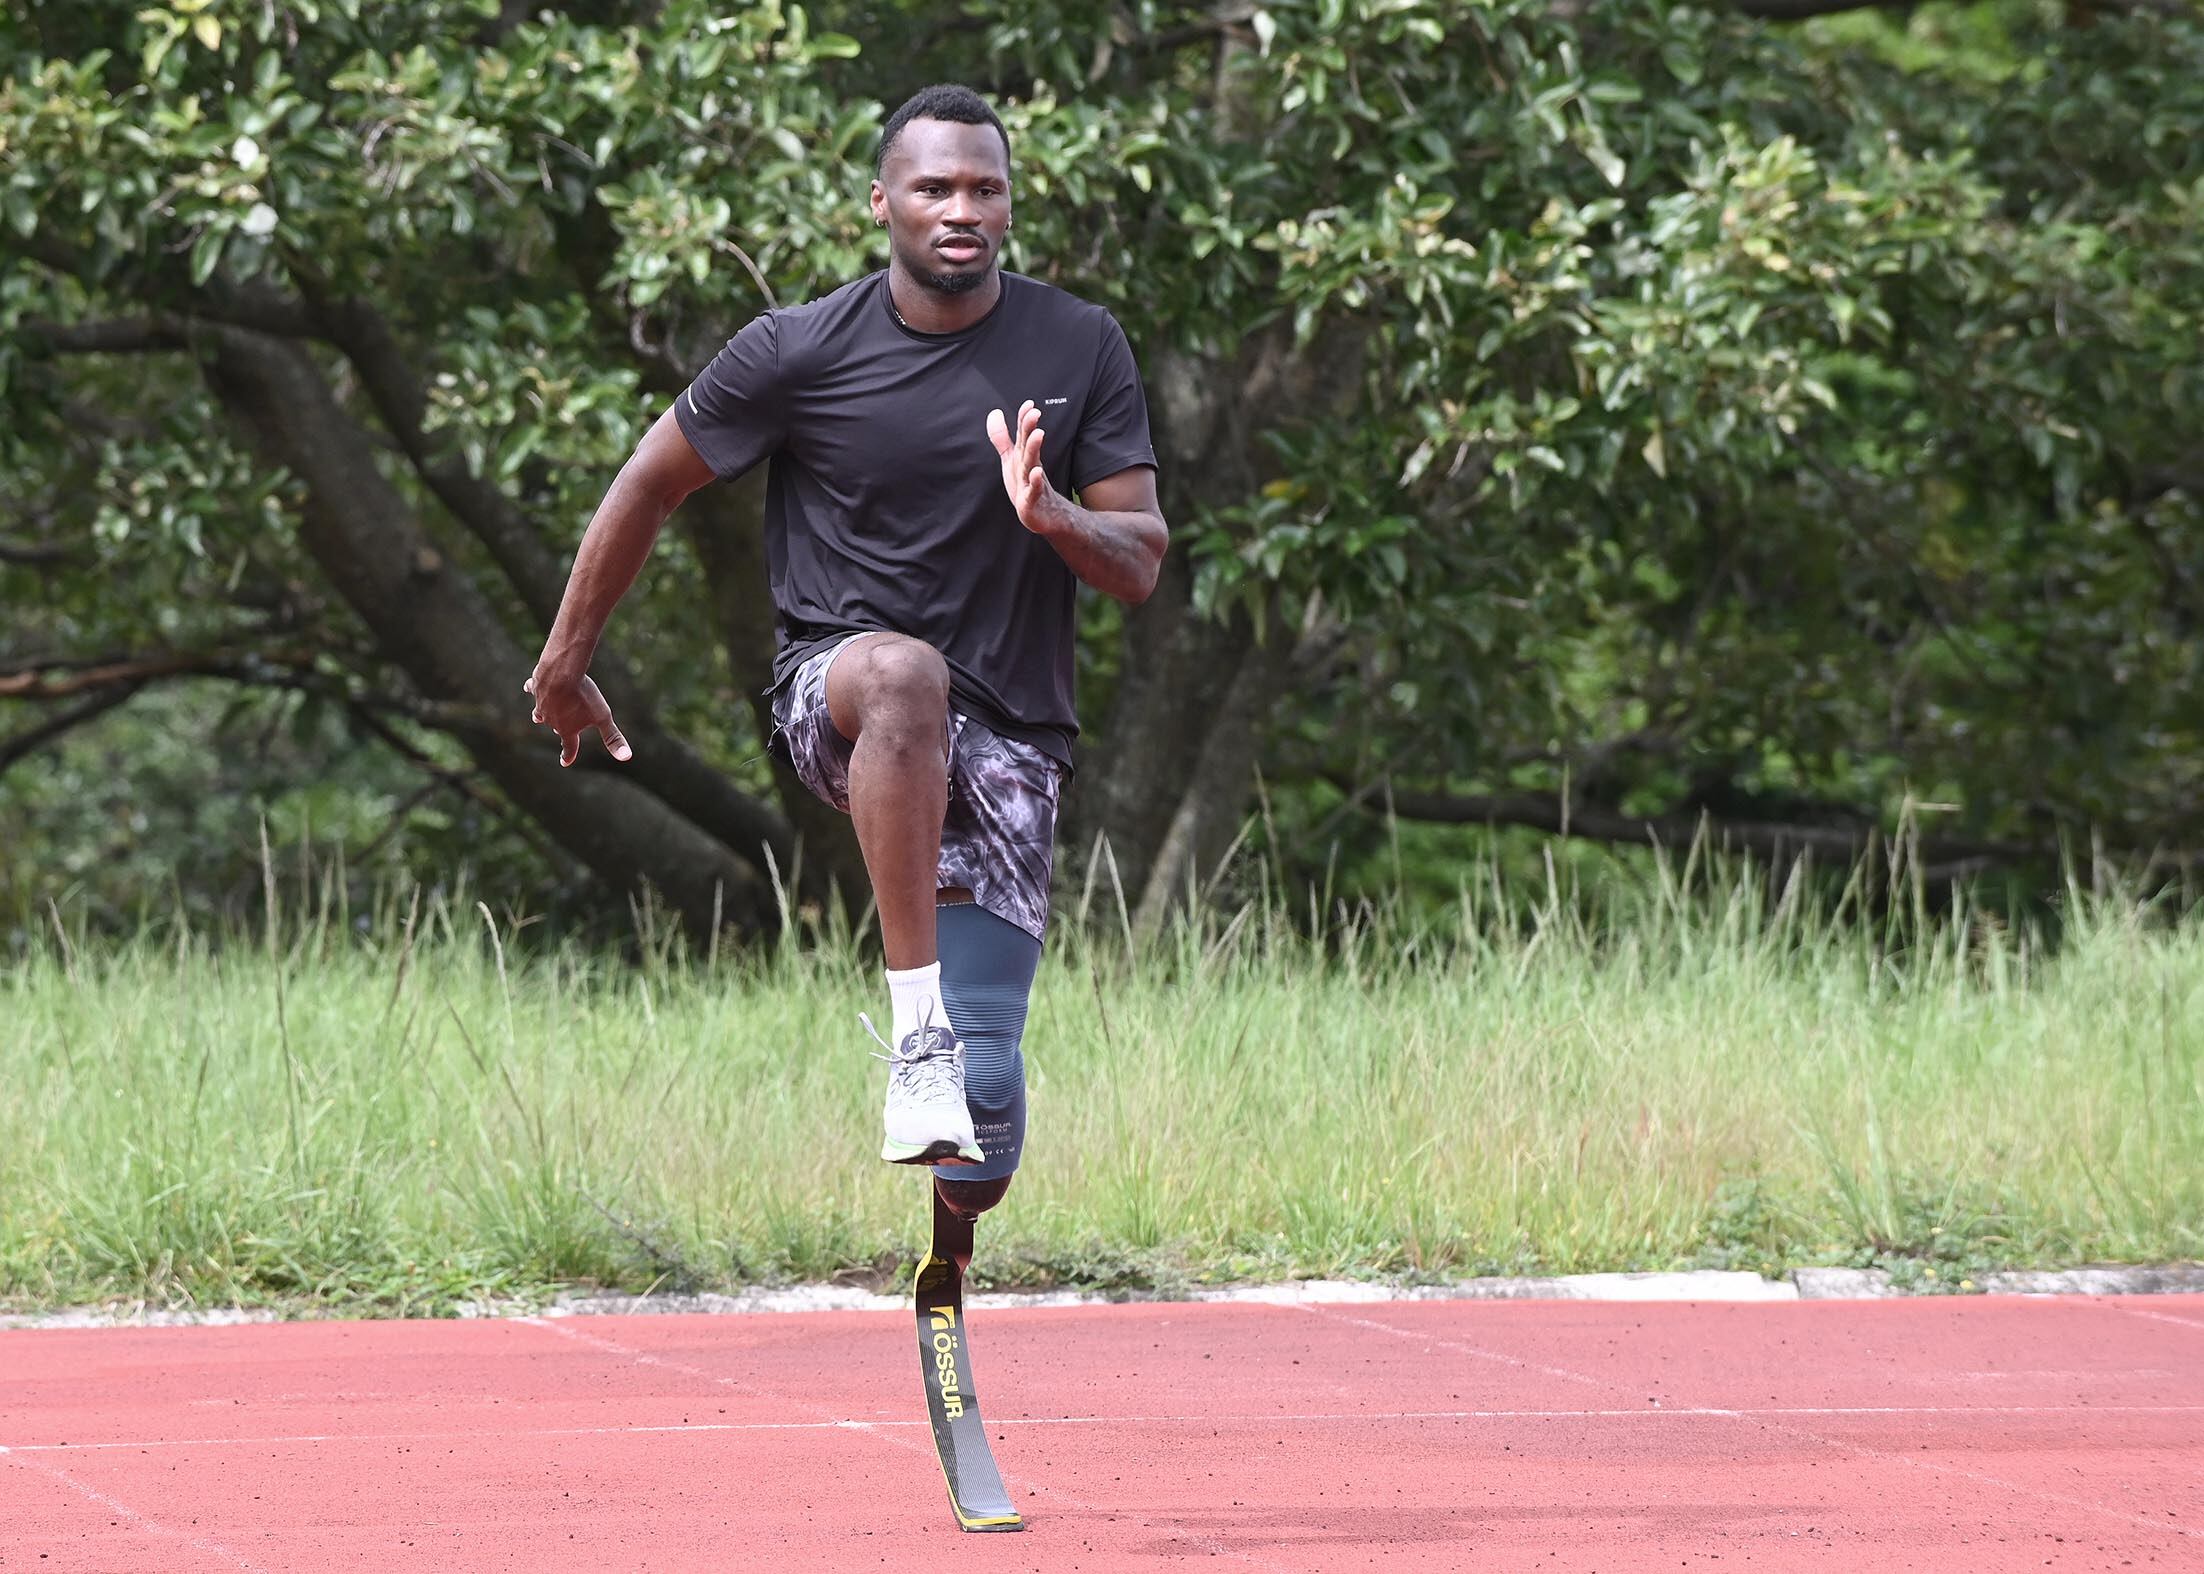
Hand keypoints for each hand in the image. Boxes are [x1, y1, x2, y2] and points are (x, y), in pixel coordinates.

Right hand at [523, 669, 630, 767]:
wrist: (563, 673)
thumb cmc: (584, 696)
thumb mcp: (603, 717)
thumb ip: (613, 738)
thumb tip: (626, 758)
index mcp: (567, 729)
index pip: (569, 747)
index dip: (568, 756)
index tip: (565, 762)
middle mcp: (551, 720)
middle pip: (555, 727)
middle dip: (559, 729)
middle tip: (561, 730)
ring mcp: (541, 704)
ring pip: (539, 713)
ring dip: (540, 716)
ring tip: (537, 718)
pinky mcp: (535, 687)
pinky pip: (532, 689)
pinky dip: (531, 689)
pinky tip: (528, 687)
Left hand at [987, 400, 1061, 532]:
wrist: (1044, 515)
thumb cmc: (1026, 485)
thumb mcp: (1011, 459)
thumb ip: (1002, 438)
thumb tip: (994, 412)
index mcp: (1023, 456)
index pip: (1024, 435)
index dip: (1024, 419)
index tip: (1029, 403)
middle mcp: (1029, 466)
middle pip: (1028, 445)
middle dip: (1030, 429)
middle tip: (1035, 412)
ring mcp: (1032, 483)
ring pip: (1032, 464)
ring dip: (1035, 449)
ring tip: (1039, 433)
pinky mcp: (1032, 501)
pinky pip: (1034, 491)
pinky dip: (1036, 481)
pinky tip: (1036, 472)